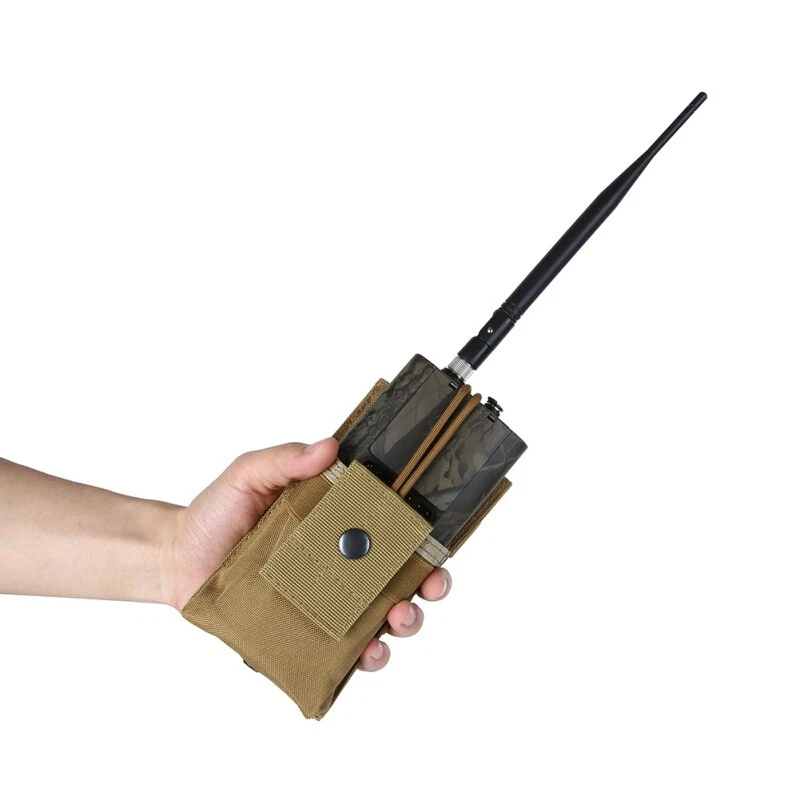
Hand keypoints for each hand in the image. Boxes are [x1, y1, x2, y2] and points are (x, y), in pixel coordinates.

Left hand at [164, 438, 451, 670]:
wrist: (176, 557)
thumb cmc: (217, 512)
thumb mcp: (249, 475)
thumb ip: (285, 459)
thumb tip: (328, 446)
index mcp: (339, 525)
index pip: (395, 532)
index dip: (425, 542)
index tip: (439, 548)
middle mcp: (341, 566)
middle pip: (402, 580)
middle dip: (428, 588)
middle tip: (430, 588)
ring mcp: (326, 603)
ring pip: (381, 620)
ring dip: (402, 624)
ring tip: (395, 622)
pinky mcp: (305, 634)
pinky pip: (342, 653)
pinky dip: (363, 657)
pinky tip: (365, 652)